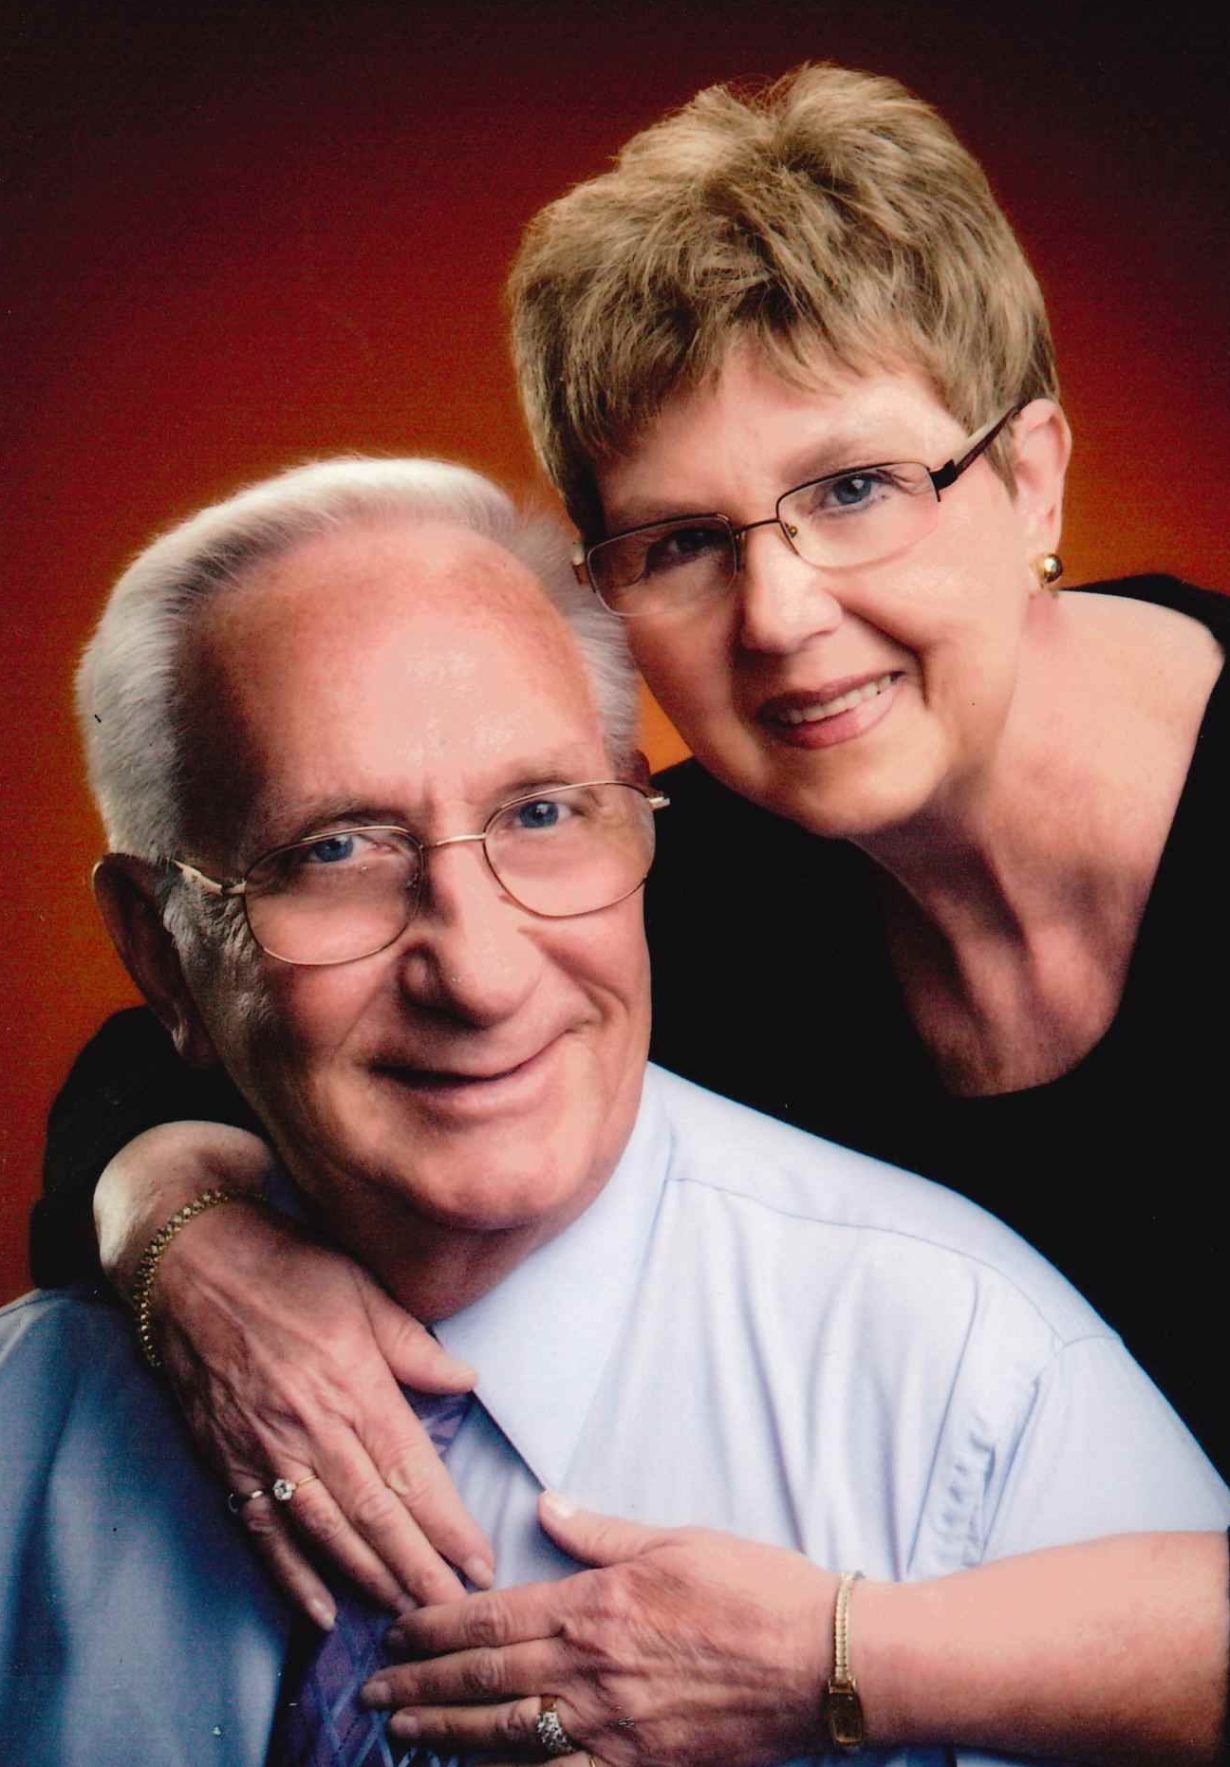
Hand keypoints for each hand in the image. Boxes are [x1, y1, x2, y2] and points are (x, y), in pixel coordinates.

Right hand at [139, 1175, 493, 1625]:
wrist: (189, 1264)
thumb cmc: (285, 1267)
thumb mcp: (363, 1287)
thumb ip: (413, 1344)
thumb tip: (465, 1380)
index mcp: (355, 1384)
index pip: (412, 1472)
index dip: (448, 1525)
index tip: (479, 1561)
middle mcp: (313, 1428)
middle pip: (375, 1517)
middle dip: (419, 1570)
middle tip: (455, 1609)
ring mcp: (266, 1450)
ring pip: (326, 1533)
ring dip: (368, 1579)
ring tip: (407, 1614)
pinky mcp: (227, 1460)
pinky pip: (262, 1531)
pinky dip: (291, 1576)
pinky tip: (319, 1611)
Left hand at [363, 1492, 836, 1765]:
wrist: (820, 1662)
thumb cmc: (754, 1588)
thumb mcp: (674, 1539)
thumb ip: (601, 1532)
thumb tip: (549, 1506)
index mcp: (595, 1605)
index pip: (492, 1619)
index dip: (435, 1627)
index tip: (394, 1633)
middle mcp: (590, 1671)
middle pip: (485, 1681)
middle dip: (422, 1687)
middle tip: (372, 1696)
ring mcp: (611, 1728)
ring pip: (507, 1737)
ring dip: (447, 1736)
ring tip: (403, 1736)